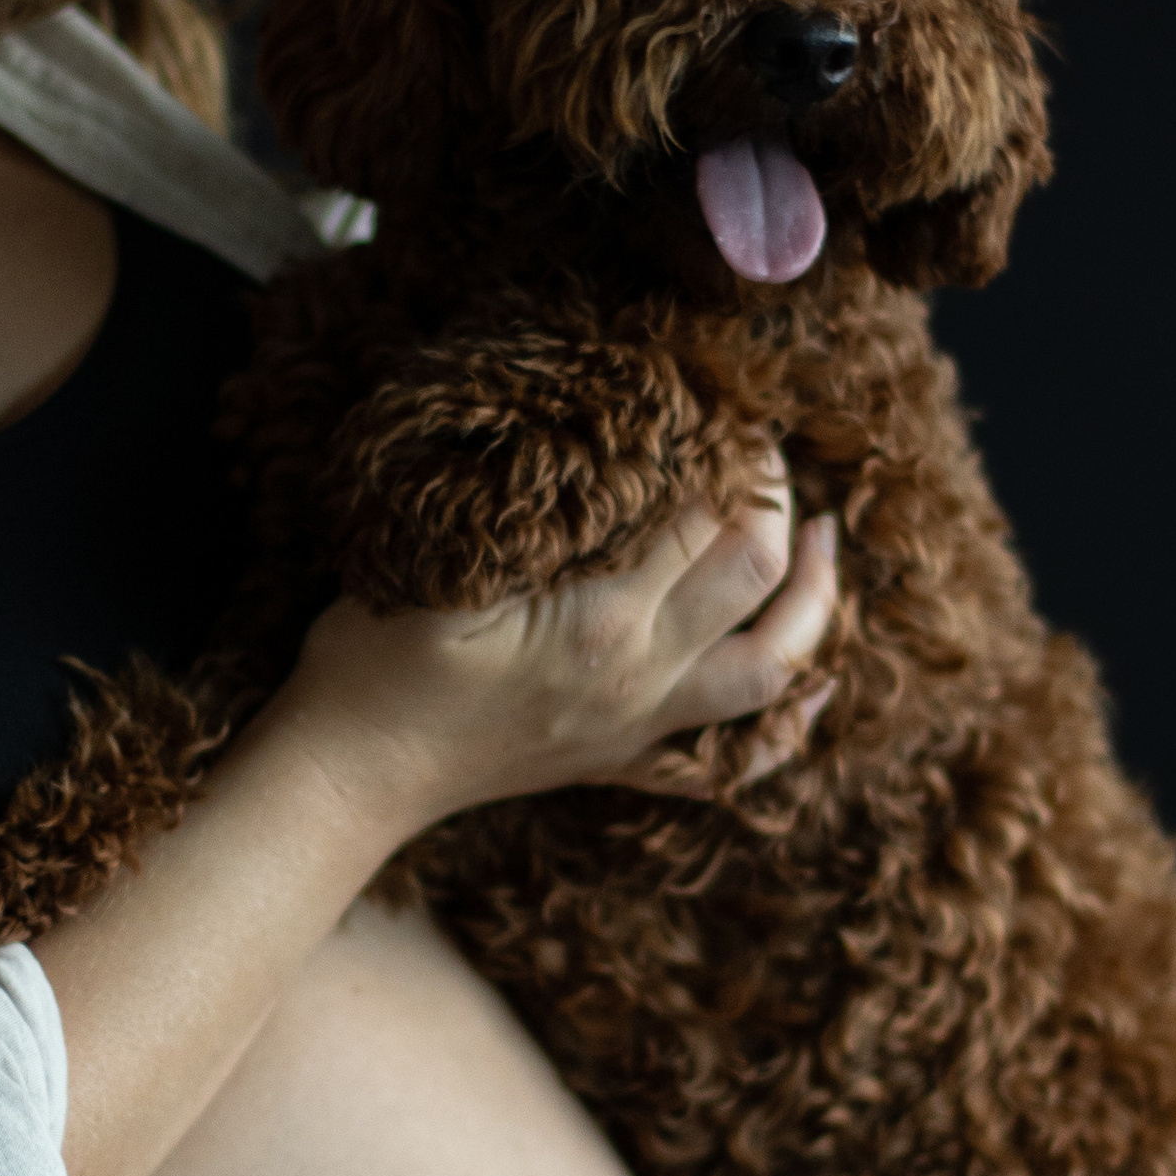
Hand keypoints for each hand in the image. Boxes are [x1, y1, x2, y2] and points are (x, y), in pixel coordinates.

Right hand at [276, 452, 840, 840]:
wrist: (351, 774)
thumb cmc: (374, 663)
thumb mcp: (435, 568)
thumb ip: (524, 517)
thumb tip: (594, 448)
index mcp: (601, 623)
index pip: (703, 516)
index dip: (722, 451)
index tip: (717, 400)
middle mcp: (643, 679)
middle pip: (759, 577)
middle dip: (779, 502)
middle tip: (762, 449)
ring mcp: (641, 727)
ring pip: (775, 671)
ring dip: (815, 602)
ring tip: (825, 541)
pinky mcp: (625, 759)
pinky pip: (734, 754)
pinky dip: (789, 719)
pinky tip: (817, 685)